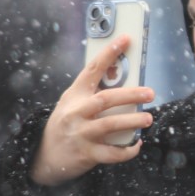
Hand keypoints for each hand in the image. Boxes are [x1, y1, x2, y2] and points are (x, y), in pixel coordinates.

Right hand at [31, 33, 155, 185]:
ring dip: (132, 121)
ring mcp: (81, 133)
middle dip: (131, 94)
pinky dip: (127, 150)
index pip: (92, 69)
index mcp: (74, 95)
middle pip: (106, 99)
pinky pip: (112, 153)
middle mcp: (76, 112)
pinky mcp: (86, 154)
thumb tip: (127, 85)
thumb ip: (92, 95)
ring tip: (148, 118)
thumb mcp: (72, 104)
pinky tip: (136, 144)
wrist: (44, 156)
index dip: (109, 53)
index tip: (126, 40)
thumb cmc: (65, 125)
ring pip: (110, 125)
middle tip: (150, 93)